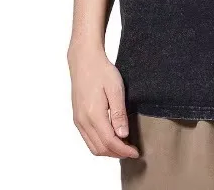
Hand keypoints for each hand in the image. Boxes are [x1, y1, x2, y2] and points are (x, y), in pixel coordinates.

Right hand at [67, 44, 138, 158]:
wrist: (84, 61)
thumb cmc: (102, 71)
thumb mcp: (116, 89)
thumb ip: (119, 113)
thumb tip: (123, 135)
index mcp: (93, 115)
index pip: (109, 142)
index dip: (124, 150)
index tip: (136, 152)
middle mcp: (83, 121)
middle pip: (100, 148)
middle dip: (117, 153)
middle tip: (132, 150)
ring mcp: (78, 120)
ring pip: (92, 146)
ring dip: (108, 151)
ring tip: (124, 146)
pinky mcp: (77, 117)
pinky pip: (88, 139)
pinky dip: (100, 144)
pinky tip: (112, 137)